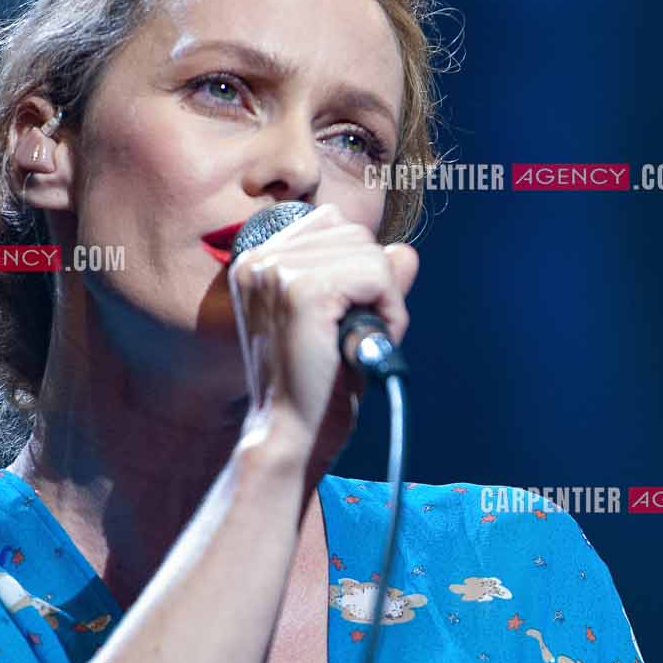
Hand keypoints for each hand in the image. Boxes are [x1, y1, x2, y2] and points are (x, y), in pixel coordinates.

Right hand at [229, 202, 417, 463]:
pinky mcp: (303, 290)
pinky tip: (367, 343)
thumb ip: (372, 282)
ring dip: (384, 298)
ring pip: (369, 251)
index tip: (346, 319)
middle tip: (358, 337)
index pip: (331, 225)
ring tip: (358, 342)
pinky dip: (389, 310)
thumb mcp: (344, 325)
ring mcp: (277, 271)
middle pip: (354, 233)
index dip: (358, 270)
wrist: (291, 437)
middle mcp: (258, 259)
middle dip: (374, 283)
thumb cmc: (313, 390)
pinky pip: (376, 274)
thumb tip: (405, 251)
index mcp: (256, 263)